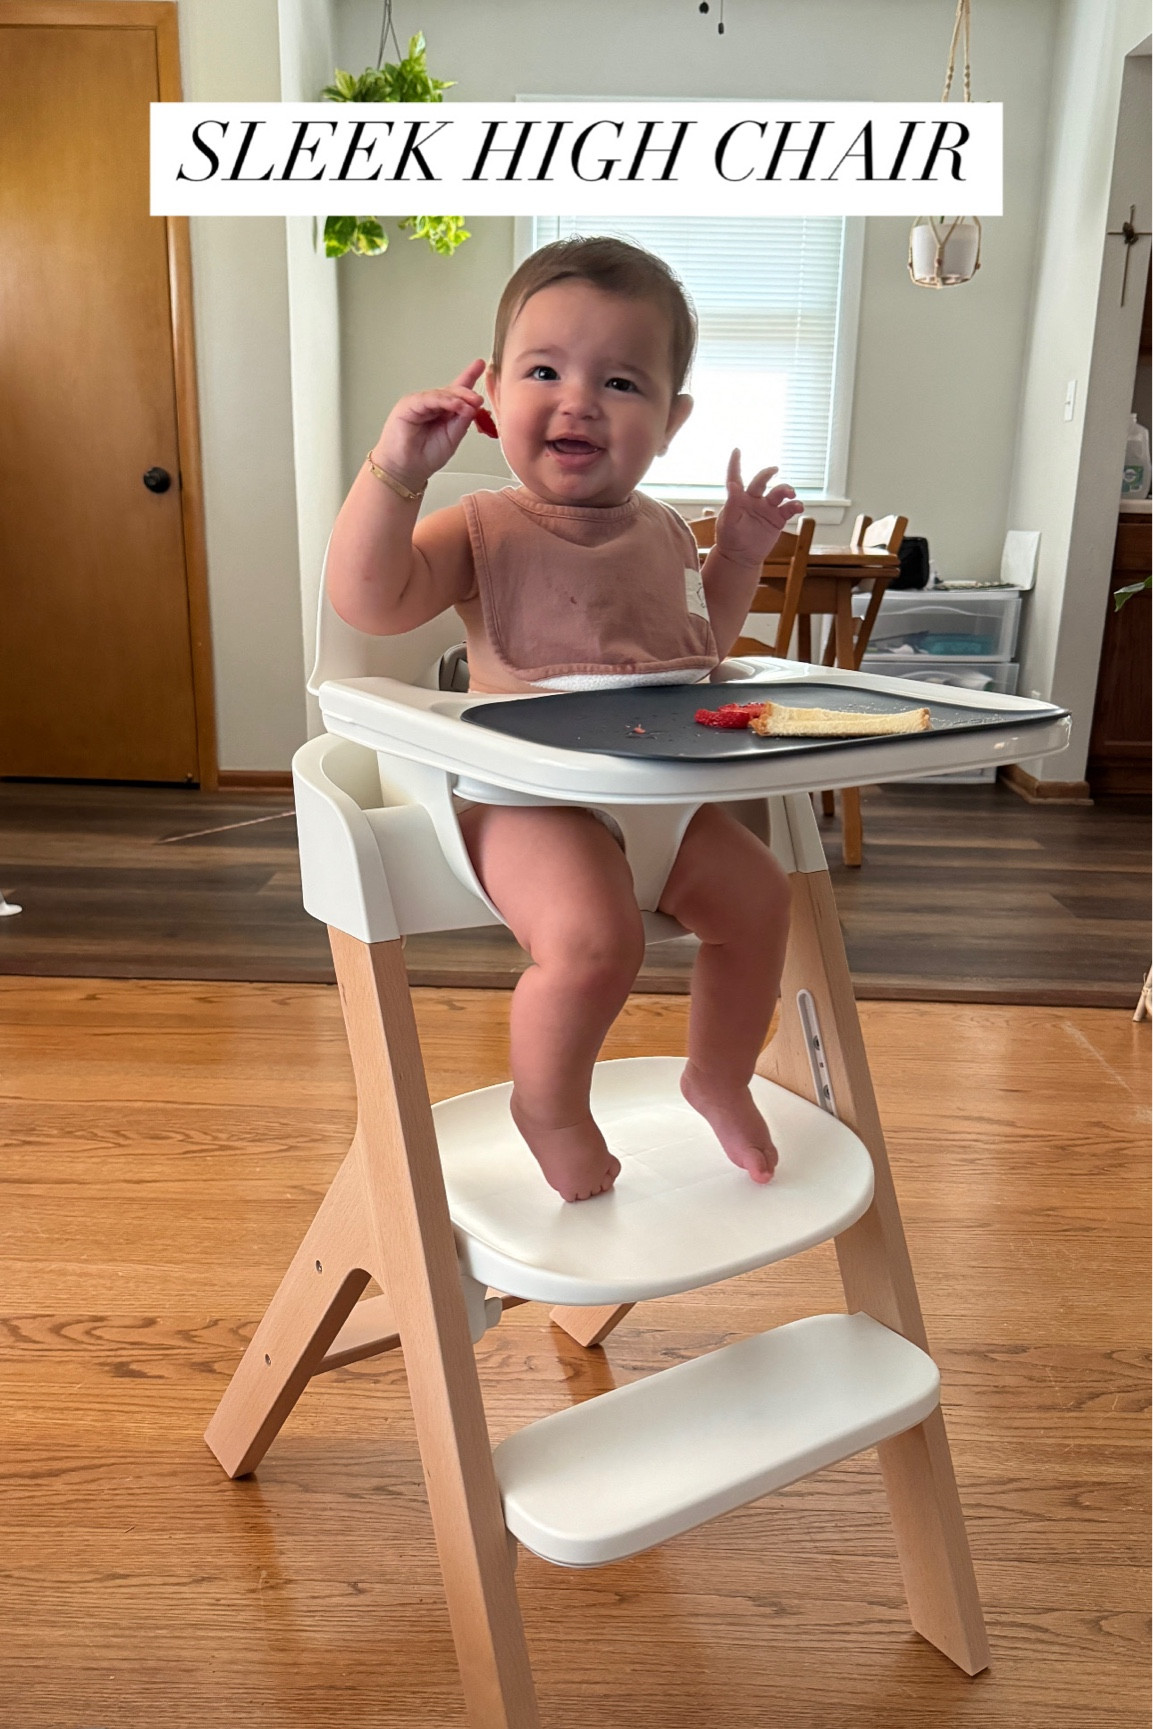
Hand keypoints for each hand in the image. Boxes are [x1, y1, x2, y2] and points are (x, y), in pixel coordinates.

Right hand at [370, 359, 486, 493]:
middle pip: (451, 391)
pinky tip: (457, 405)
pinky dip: (444, 401)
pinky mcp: (408, 405)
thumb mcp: (452, 438)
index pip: (457, 391)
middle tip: (479, 399)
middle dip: (467, 394)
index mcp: (443, 411)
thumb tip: (473, 406)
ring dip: (459, 398)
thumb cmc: (425, 456)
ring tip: (472, 404)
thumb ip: (462, 421)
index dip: (468, 376)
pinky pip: (428, 399)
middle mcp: (431, 405)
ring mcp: (419, 403)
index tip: (480, 365)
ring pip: (441, 394)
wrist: (406, 470)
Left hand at [715, 450, 803, 563]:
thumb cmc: (729, 539)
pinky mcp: (777, 519)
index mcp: (738, 499)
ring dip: (785, 489)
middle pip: (762, 481)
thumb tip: (732, 485)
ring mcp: (767, 509)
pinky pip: (789, 509)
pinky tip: (798, 506)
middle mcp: (753, 500)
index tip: (736, 450)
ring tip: (790, 493)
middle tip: (774, 470)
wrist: (741, 558)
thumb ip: (731, 504)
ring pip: (778, 493)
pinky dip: (795, 505)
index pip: (736, 477)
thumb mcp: (727, 523)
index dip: (735, 464)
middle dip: (768, 473)